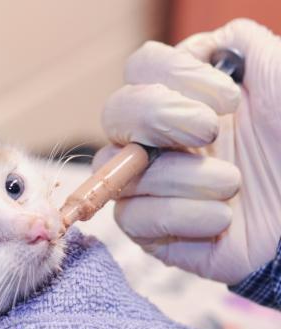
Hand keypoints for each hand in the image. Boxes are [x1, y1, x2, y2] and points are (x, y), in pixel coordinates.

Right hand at [97, 18, 280, 283]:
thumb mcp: (279, 78)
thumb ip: (240, 44)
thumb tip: (200, 48)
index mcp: (185, 100)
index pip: (142, 67)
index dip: (174, 75)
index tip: (229, 99)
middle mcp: (158, 140)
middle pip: (115, 112)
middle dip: (159, 117)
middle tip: (210, 132)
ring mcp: (148, 187)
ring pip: (120, 169)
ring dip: (182, 176)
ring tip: (233, 185)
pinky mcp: (150, 232)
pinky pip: (133, 219)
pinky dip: (182, 216)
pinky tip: (222, 220)